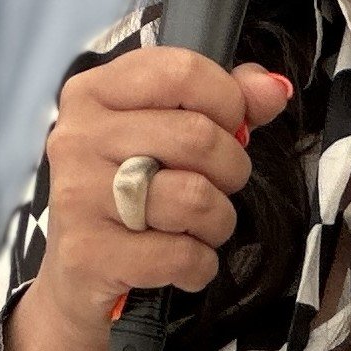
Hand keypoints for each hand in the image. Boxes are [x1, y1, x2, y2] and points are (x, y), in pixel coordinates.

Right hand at [6, 49, 292, 350]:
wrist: (79, 279)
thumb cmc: (133, 191)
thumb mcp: (171, 132)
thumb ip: (228, 101)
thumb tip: (273, 88)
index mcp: (94, 91)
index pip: (181, 72)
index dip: (227, 99)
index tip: (231, 124)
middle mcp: (77, 136)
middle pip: (197, 136)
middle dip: (232, 168)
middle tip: (221, 184)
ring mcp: (76, 195)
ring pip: (194, 196)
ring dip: (219, 220)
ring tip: (204, 225)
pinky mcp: (86, 254)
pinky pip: (180, 254)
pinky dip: (200, 264)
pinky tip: (185, 261)